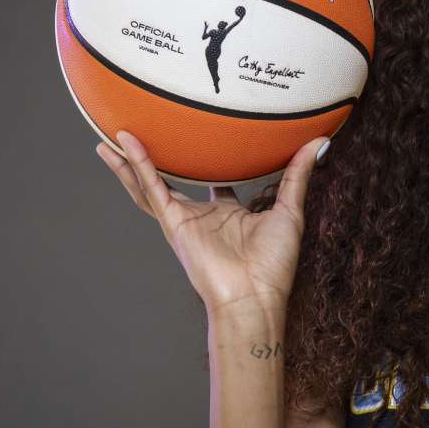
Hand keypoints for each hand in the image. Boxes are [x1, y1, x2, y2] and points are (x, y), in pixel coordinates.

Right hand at [95, 130, 330, 322]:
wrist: (255, 296)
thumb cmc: (274, 264)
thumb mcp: (289, 210)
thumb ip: (298, 175)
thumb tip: (318, 142)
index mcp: (229, 213)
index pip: (215, 181)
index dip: (210, 162)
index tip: (206, 136)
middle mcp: (203, 215)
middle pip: (173, 180)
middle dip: (156, 160)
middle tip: (140, 131)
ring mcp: (184, 220)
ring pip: (150, 184)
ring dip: (130, 162)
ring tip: (109, 136)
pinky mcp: (173, 224)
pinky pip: (151, 190)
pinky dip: (137, 167)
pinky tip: (124, 145)